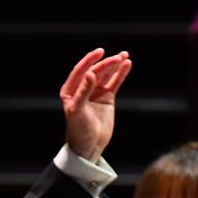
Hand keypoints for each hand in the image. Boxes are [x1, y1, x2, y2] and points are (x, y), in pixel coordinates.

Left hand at [59, 47, 131, 161]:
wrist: (89, 145)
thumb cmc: (78, 129)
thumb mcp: (77, 110)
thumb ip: (83, 92)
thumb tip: (90, 74)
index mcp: (70, 90)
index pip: (80, 71)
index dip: (89, 60)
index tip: (100, 52)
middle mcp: (82, 88)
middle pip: (95, 71)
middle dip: (106, 64)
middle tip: (118, 57)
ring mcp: (95, 92)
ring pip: (106, 75)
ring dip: (114, 65)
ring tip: (124, 56)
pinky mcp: (106, 97)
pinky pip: (114, 82)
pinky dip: (121, 74)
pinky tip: (127, 64)